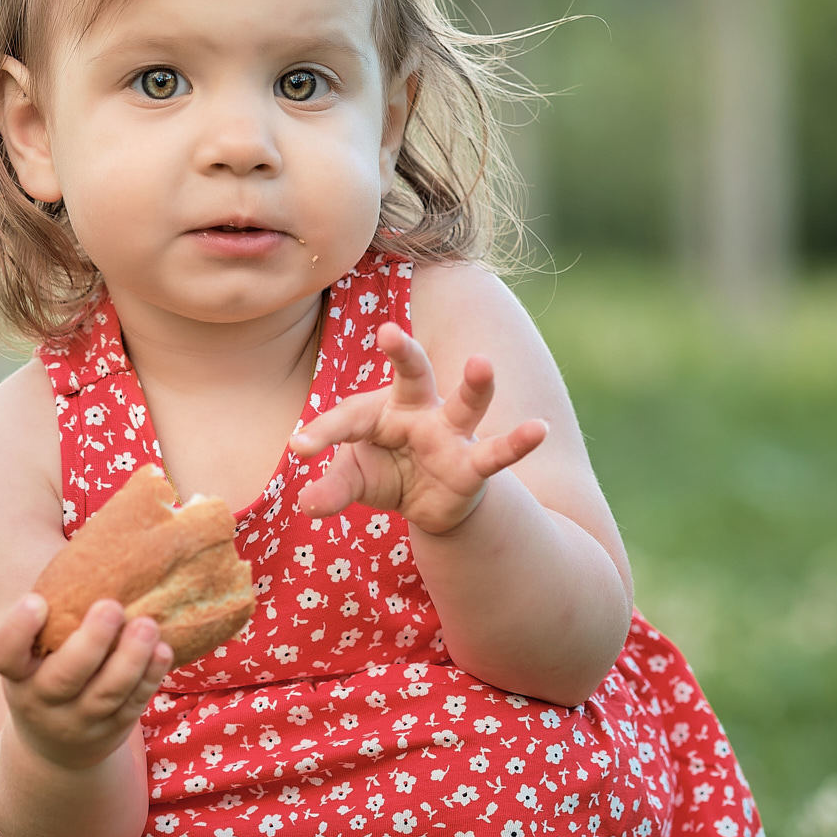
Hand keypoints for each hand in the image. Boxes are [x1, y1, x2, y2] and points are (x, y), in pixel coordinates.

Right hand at [0, 595, 173, 772]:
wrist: (55, 750)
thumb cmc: (46, 674)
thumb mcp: (33, 655)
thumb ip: (54, 619)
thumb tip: (96, 552)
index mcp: (16, 675)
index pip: (4, 655)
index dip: (17, 629)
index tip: (36, 600)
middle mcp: (42, 702)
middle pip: (64, 677)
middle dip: (90, 642)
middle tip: (112, 606)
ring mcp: (79, 721)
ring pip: (107, 693)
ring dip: (131, 658)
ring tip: (148, 624)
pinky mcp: (113, 729)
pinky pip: (134, 704)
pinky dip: (150, 677)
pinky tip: (164, 649)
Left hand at [289, 321, 548, 534]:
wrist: (430, 501)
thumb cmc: (386, 472)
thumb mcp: (355, 480)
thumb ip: (334, 489)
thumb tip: (306, 505)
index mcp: (380, 409)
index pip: (349, 415)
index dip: (323, 431)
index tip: (298, 448)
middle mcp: (418, 411)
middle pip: (412, 373)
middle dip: (402, 352)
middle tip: (387, 331)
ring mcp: (450, 434)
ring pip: (464, 403)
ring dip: (475, 385)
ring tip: (482, 362)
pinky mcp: (473, 464)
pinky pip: (498, 453)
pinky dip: (518, 442)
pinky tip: (539, 429)